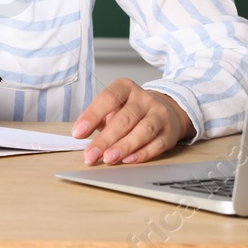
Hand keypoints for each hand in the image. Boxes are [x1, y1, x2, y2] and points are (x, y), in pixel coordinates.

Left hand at [72, 78, 194, 164]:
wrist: (165, 110)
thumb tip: (82, 136)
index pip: (108, 98)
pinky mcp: (169, 132)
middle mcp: (144, 98)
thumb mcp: (113, 107)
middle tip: (91, 154)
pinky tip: (128, 160)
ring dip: (124, 146)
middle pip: (124, 119)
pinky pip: (156, 144)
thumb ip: (99, 118)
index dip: (92, 115)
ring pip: (143, 131)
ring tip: (108, 158)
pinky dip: (142, 153)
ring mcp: (159, 114)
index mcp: (125, 87)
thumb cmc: (131, 110)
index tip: (78, 133)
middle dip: (105, 139)